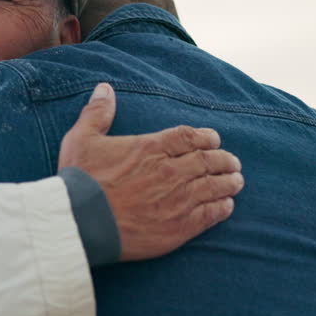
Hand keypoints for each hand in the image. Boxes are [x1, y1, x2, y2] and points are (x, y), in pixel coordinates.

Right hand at [57, 82, 242, 260]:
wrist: (80, 222)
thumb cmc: (80, 181)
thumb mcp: (81, 139)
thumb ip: (97, 113)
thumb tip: (104, 88)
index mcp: (151, 148)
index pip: (190, 137)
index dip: (206, 137)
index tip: (214, 139)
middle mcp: (171, 171)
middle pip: (208, 161)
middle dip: (224, 160)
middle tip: (232, 163)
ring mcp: (178, 200)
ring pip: (215, 187)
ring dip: (228, 183)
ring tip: (236, 182)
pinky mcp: (179, 227)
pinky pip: (210, 215)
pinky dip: (222, 208)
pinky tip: (226, 206)